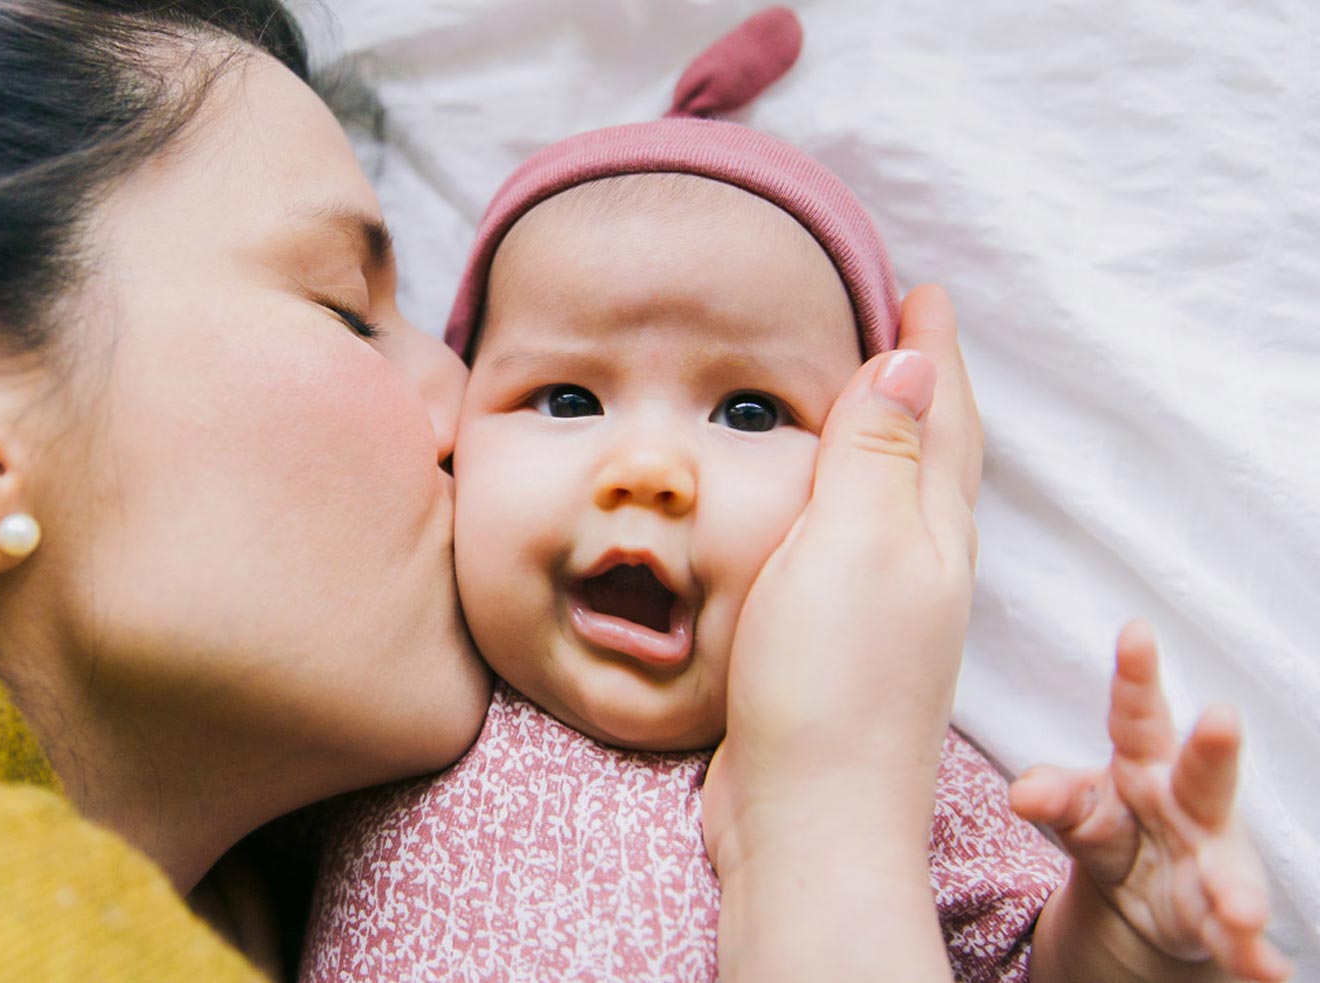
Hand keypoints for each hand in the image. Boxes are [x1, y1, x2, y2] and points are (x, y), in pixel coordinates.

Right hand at [702, 285, 980, 982]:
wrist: (809, 817)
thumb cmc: (833, 682)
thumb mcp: (857, 545)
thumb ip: (878, 454)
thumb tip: (909, 363)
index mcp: (930, 533)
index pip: (943, 418)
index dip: (935, 353)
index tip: (922, 291)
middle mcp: (918, 567)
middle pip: (931, 456)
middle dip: (919, 388)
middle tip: (891, 330)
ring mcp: (877, 611)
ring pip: (888, 502)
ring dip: (879, 443)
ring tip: (848, 401)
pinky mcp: (833, 647)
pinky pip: (843, 548)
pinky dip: (834, 504)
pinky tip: (802, 511)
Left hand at [1011, 619, 1290, 981]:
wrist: (1144, 890)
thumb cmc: (1112, 823)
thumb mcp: (1078, 806)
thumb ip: (1054, 794)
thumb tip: (1022, 794)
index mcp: (1145, 762)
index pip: (1135, 712)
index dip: (1134, 673)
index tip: (1133, 631)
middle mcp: (1189, 804)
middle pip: (1202, 773)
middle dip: (1212, 747)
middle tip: (1220, 718)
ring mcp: (1211, 859)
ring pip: (1228, 869)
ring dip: (1238, 890)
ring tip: (1242, 910)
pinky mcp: (1220, 915)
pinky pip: (1237, 940)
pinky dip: (1254, 958)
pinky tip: (1270, 973)